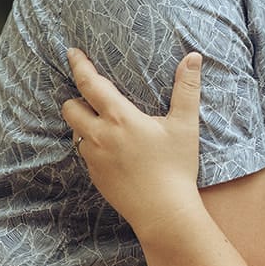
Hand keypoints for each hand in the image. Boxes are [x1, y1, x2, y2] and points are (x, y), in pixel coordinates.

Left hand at [61, 48, 204, 234]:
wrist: (164, 212)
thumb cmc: (176, 167)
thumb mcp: (185, 125)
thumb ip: (187, 89)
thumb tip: (193, 57)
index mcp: (120, 118)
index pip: (90, 84)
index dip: (79, 66)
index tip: (72, 53)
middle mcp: (99, 136)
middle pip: (71, 107)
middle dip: (76, 97)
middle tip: (92, 95)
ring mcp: (94, 158)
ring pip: (75, 131)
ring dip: (83, 122)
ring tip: (102, 121)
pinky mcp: (95, 177)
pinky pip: (85, 153)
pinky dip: (92, 145)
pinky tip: (112, 149)